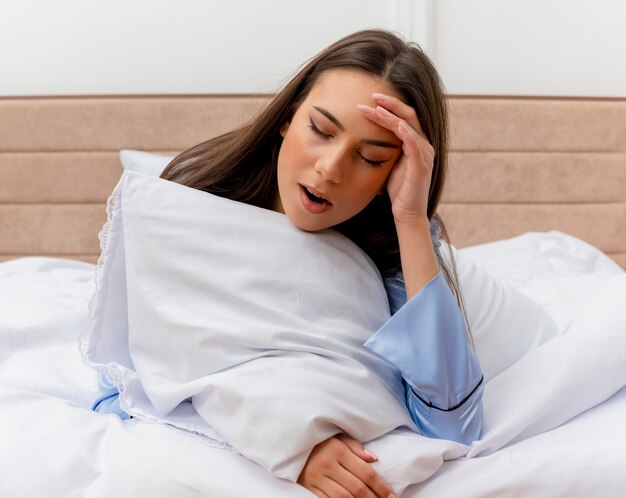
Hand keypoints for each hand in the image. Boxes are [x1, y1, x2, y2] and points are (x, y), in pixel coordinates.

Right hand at [297, 434, 395, 497]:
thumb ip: (355, 446)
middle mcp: (327, 465)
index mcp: (337, 450)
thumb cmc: (318, 439)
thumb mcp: (337, 436)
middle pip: (356, 488)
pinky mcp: (308, 488)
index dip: (381, 486)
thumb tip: (374, 459)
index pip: (365, 472)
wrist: (290, 443)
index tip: (391, 495)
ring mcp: (316, 479)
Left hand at [358, 93, 434, 224]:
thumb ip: (387, 147)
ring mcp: (425, 154)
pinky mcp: (422, 165)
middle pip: (409, 115)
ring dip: (389, 116)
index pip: (405, 117)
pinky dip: (403, 131)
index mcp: (417, 143)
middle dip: (390, 103)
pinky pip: (414, 143)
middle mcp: (424, 145)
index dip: (390, 106)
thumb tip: (367, 136)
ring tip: (372, 109)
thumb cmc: (398, 189)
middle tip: (372, 96)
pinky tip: (392, 124)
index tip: (371, 99)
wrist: (407, 213)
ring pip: (408, 126)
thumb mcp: (390, 162)